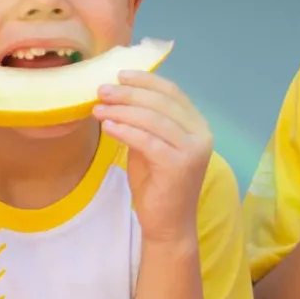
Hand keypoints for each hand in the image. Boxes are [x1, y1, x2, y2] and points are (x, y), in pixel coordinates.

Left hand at [94, 71, 213, 240]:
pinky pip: (147, 140)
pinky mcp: (179, 165)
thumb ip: (143, 122)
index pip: (172, 92)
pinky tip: (107, 126)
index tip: (120, 74)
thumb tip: (116, 94)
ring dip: (122, 110)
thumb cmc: (157, 184)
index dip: (146, 80)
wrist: (168, 224)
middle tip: (102, 90)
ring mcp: (193, 150)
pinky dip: (124, 130)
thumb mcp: (150, 145)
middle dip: (128, 93)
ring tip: (98, 108)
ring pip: (153, 119)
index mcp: (197, 125)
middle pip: (161, 102)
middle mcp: (201, 134)